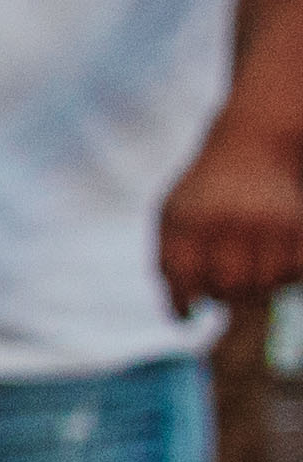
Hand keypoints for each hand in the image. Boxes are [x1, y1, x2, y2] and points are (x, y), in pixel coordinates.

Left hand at [162, 131, 302, 312]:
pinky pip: (296, 272)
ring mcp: (266, 223)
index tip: (188, 314)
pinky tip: (275, 258)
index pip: (183, 279)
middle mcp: (227, 221)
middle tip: (225, 282)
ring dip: (258, 284)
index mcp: (187, 221)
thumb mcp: (174, 214)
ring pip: (265, 284)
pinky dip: (287, 274)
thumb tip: (184, 315)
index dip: (183, 304)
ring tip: (250, 264)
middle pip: (228, 288)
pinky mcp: (298, 225)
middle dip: (225, 294)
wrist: (254, 145)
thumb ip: (171, 261)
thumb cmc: (207, 193)